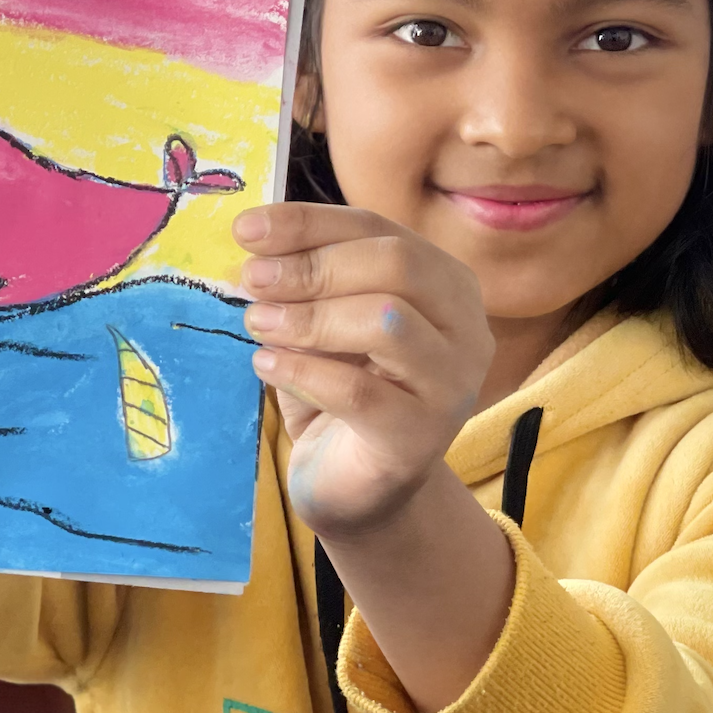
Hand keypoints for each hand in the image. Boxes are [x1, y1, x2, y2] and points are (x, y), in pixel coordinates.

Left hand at [235, 203, 493, 540]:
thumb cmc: (341, 392)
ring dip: (311, 317)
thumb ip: (307, 281)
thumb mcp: (325, 322)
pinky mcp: (422, 438)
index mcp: (445, 282)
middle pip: (397, 265)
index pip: (378, 230)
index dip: (310, 223)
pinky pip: (360, 392)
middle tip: (252, 279)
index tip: (247, 229)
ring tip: (258, 323)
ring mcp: (452, 385)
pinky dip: (303, 371)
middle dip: (314, 266)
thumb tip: (258, 245)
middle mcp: (465, 327)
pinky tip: (265, 365)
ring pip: (388, 322)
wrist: (357, 489)